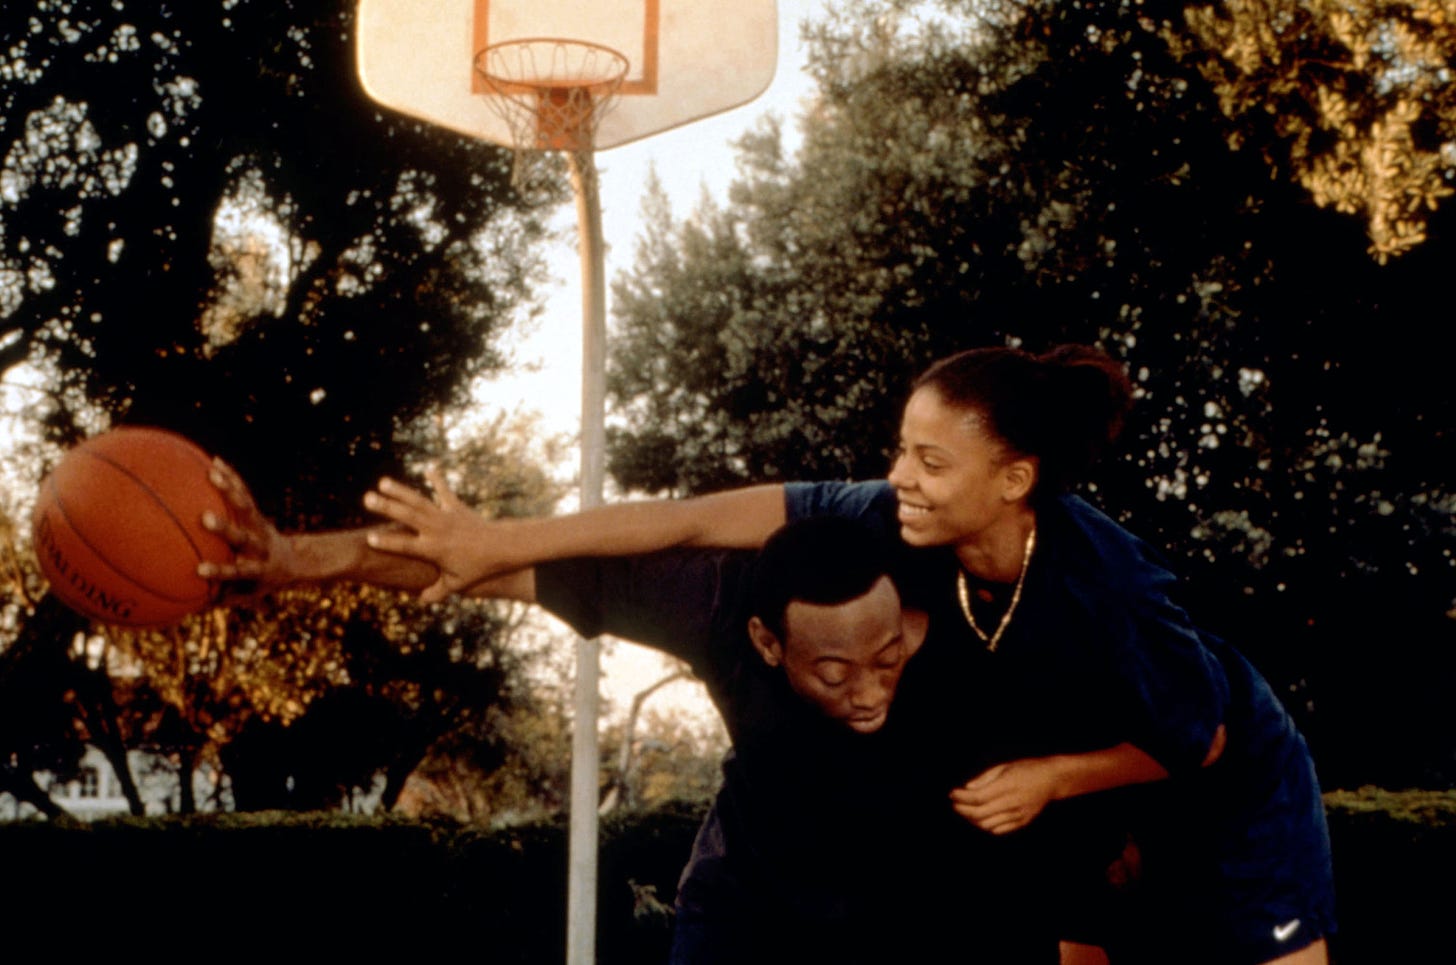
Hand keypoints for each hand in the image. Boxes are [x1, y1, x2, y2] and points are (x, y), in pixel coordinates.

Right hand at [196, 458, 296, 600]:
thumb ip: (220, 600)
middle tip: (205, 518)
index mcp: (256, 569)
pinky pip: (244, 493)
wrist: (295, 562)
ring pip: (246, 507)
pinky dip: (231, 478)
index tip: (199, 570)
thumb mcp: (247, 595)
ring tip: (212, 473)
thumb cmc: (261, 582)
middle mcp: (259, 546)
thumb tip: (186, 611)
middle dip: (225, 528)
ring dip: (229, 490)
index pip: (238, 572)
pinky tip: (214, 461)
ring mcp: (259, 527)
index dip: (220, 571)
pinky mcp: (257, 513)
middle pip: (243, 536)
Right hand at [361, 469, 491, 603]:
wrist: (503, 547)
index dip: (388, 542)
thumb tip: (421, 599)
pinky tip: (429, 468)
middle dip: (387, 507)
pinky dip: (437, 480)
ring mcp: (446, 516)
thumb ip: (438, 591)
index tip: (369, 538)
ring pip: (420, 501)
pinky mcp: (456, 506)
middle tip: (367, 499)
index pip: (406, 546)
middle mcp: (437, 530)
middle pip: (408, 517)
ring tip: (383, 482)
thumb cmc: (479, 568)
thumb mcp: (458, 583)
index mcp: (433, 549)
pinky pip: (444, 491)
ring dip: (401, 491)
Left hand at [948, 758, 1061, 834]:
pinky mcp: (1022, 822)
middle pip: (980, 814)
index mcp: (1007, 785)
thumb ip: (984, 778)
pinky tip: (981, 817)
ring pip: (987, 825)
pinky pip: (999, 830)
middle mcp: (1012, 802)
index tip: (952, 793)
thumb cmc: (1026, 769)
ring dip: (972, 820)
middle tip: (955, 804)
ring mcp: (1018, 814)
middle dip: (962, 810)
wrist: (1052, 779)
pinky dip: (986, 826)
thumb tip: (967, 788)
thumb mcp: (1004, 767)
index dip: (961, 797)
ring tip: (966, 811)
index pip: (977, 797)